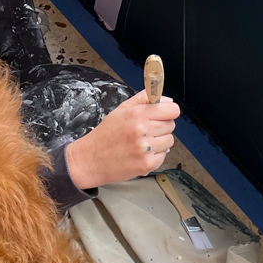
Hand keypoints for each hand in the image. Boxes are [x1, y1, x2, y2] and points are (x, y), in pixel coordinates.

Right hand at [65, 91, 179, 189]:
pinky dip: (155, 155)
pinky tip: (141, 154)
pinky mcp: (147, 164)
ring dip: (160, 142)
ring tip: (143, 143)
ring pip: (169, 141)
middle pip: (171, 125)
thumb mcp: (120, 110)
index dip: (169, 111)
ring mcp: (145, 148)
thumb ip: (142, 100)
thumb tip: (165, 98)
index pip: (171, 110)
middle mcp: (142, 130)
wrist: (91, 160)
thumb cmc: (105, 135)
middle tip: (147, 130)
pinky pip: (163, 155)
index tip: (165, 114)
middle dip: (162, 126)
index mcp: (136, 114)